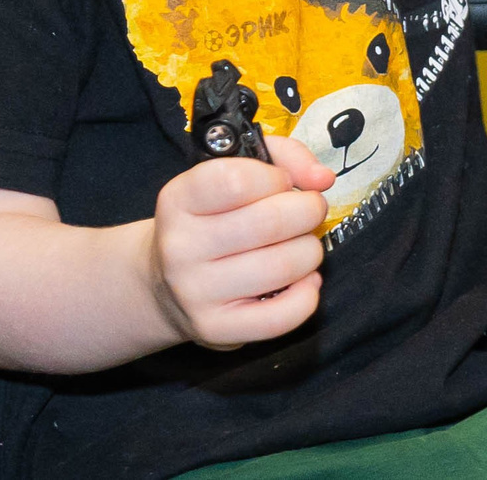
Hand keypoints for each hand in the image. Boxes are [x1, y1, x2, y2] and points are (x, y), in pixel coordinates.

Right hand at [149, 136, 334, 349]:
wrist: (165, 285)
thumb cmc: (212, 219)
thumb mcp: (232, 173)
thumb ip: (282, 157)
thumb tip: (322, 177)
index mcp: (179, 200)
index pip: (238, 180)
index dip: (277, 177)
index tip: (282, 183)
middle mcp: (180, 247)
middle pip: (269, 223)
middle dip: (308, 211)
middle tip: (307, 211)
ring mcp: (196, 292)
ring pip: (283, 265)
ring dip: (310, 250)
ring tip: (300, 246)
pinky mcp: (216, 328)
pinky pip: (283, 315)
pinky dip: (308, 295)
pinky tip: (302, 281)